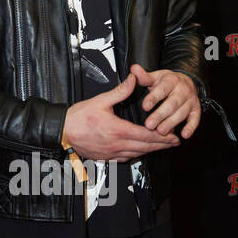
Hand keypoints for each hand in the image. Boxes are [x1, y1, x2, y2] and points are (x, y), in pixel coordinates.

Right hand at [63, 72, 179, 160]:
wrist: (62, 131)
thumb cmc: (79, 117)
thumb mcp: (101, 100)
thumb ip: (121, 91)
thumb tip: (134, 79)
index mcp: (118, 130)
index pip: (146, 135)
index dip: (163, 137)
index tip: (174, 136)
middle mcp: (117, 144)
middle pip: (146, 147)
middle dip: (162, 145)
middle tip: (175, 142)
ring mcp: (112, 153)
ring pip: (138, 154)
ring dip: (152, 151)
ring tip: (163, 147)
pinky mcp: (106, 158)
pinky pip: (127, 159)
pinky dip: (138, 155)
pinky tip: (143, 152)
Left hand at [129, 63, 200, 138]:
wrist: (186, 82)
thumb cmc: (167, 82)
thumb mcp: (155, 77)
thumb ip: (144, 77)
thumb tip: (133, 69)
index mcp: (172, 80)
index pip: (162, 89)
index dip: (154, 98)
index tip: (145, 107)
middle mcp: (183, 90)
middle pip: (172, 104)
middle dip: (160, 115)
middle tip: (149, 125)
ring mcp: (191, 101)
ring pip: (182, 113)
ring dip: (172, 123)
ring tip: (161, 132)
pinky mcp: (196, 110)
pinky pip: (195, 119)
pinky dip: (191, 128)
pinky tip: (184, 135)